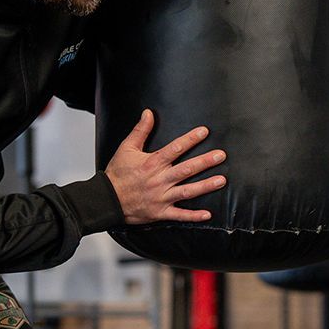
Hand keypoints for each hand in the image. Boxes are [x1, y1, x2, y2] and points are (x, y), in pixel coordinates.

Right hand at [104, 109, 227, 225]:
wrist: (106, 200)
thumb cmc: (117, 174)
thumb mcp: (126, 148)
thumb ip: (140, 131)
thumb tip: (148, 113)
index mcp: (152, 163)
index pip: (175, 148)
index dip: (190, 139)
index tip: (204, 132)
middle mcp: (159, 180)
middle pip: (186, 169)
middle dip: (205, 162)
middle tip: (221, 155)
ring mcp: (161, 197)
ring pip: (187, 191)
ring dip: (205, 186)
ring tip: (221, 180)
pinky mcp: (160, 212)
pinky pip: (179, 215)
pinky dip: (193, 216)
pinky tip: (208, 214)